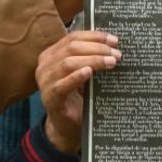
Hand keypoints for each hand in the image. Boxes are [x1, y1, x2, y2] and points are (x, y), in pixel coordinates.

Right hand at [36, 30, 120, 153]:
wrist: (66, 125)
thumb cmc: (77, 96)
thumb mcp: (83, 72)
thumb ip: (89, 57)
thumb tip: (114, 43)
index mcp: (52, 54)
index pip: (73, 37)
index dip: (95, 36)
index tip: (114, 40)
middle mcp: (45, 65)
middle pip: (72, 47)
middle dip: (97, 48)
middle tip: (116, 54)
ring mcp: (45, 81)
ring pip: (68, 63)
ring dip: (93, 60)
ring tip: (111, 62)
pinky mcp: (50, 98)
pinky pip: (62, 84)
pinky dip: (76, 76)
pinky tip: (89, 72)